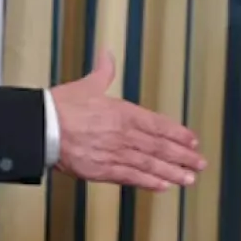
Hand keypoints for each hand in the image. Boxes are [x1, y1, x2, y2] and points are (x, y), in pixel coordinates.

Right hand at [51, 49, 205, 189]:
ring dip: (172, 172)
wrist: (41, 127)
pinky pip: (130, 177)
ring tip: (188, 178)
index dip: (178, 133)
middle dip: (182, 156)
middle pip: (160, 146)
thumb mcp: (87, 85)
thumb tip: (107, 53)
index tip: (193, 141)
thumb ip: (104, 71)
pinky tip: (163, 186)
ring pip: (150, 164)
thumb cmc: (61, 106)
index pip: (159, 124)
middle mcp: (123, 134)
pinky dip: (148, 182)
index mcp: (123, 112)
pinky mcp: (101, 170)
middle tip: (199, 163)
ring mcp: (114, 153)